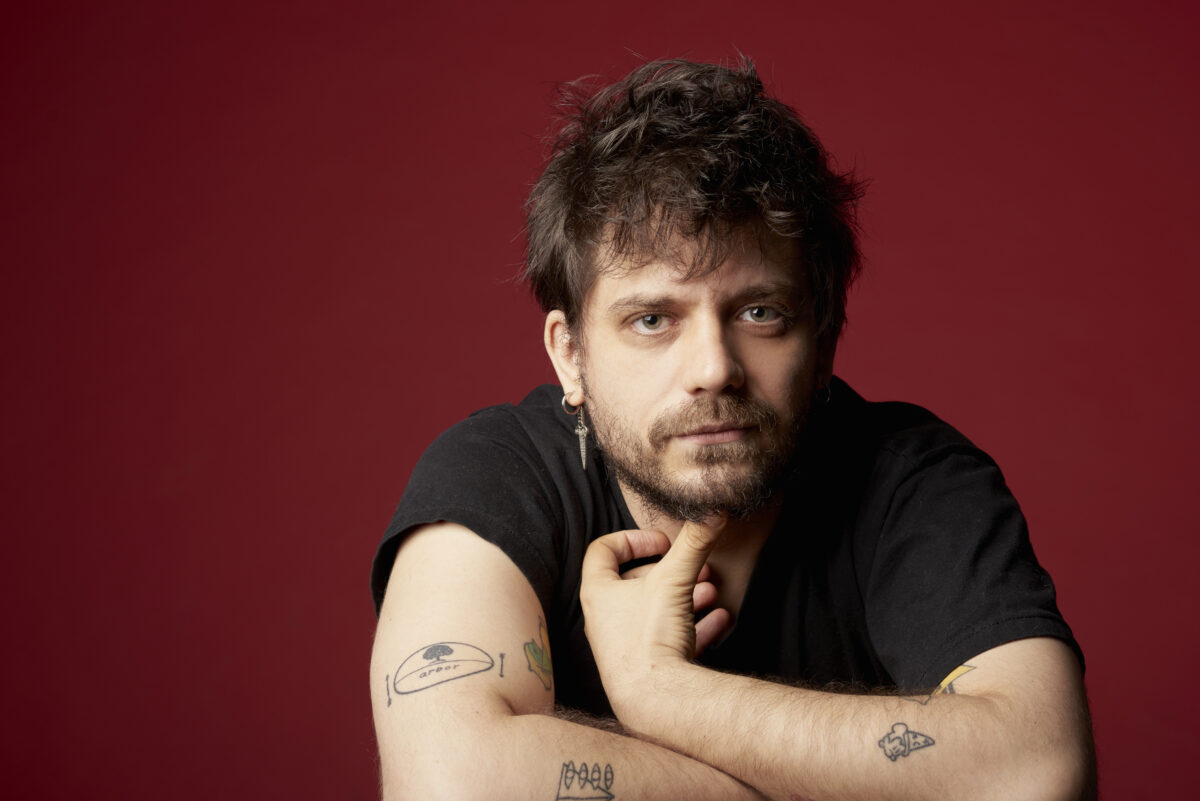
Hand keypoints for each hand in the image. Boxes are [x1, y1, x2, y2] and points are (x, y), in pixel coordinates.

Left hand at [580, 517, 729, 726]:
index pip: (603, 550)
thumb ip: (693, 543)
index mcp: (598, 592)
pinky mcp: (645, 669)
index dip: (634, 538)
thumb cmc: (650, 638)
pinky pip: (670, 641)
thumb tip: (712, 508)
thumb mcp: (674, 580)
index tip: (664, 543)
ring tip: (710, 591)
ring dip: (685, 597)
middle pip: (634, 582)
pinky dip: (695, 627)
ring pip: (655, 611)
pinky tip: (720, 620)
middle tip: (697, 568)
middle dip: (672, 571)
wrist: (655, 702)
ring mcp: (623, 646)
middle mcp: (605, 619)